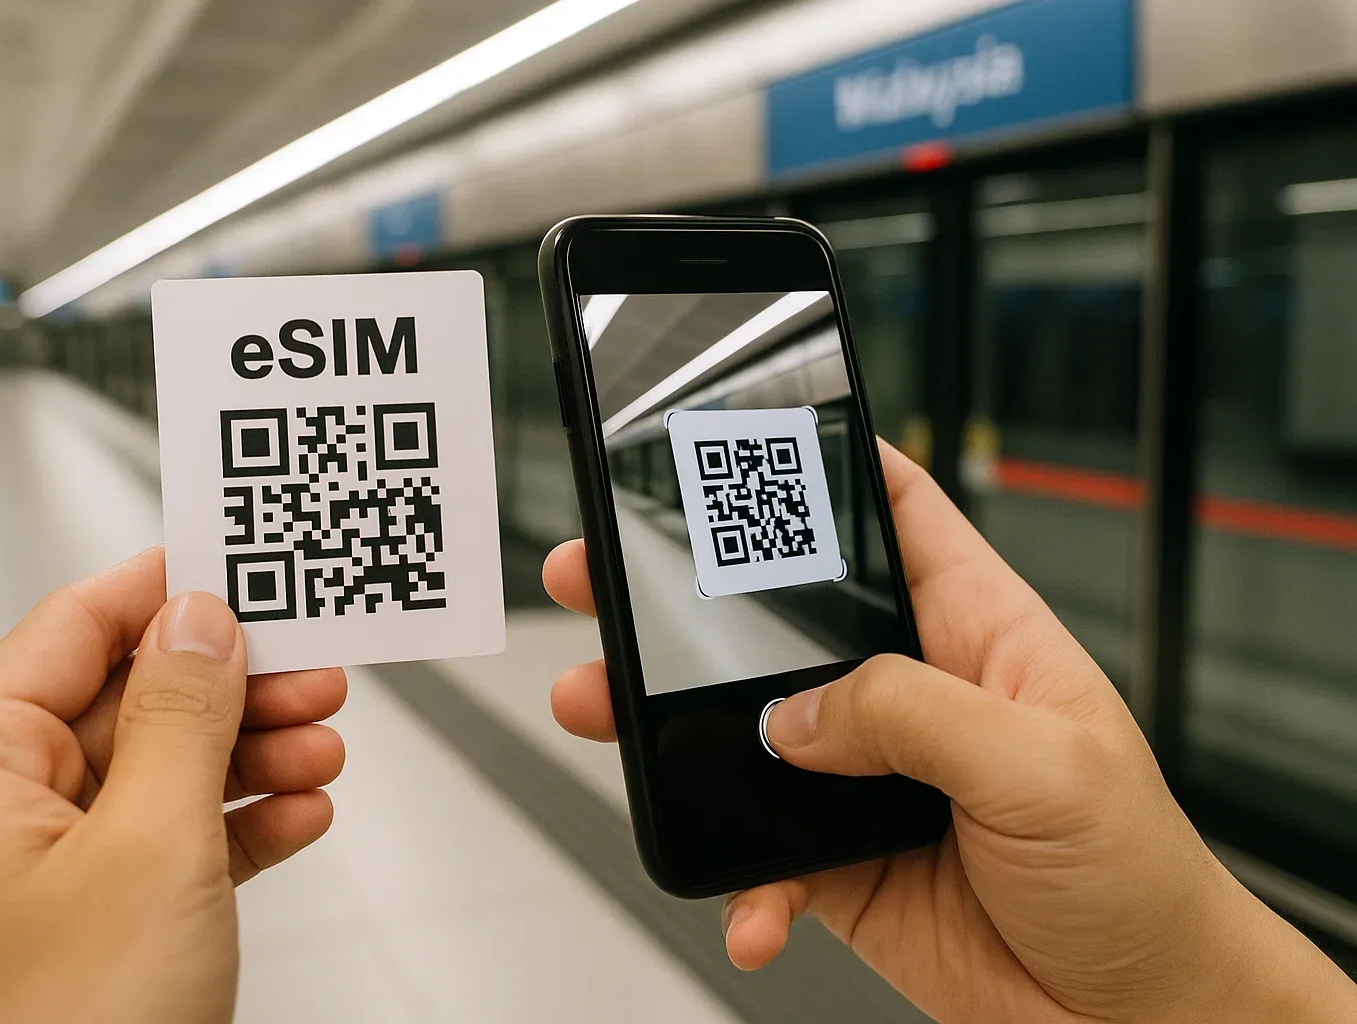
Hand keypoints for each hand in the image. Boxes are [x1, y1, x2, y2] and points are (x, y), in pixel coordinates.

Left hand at [0, 547, 347, 1023]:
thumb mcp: (149, 846)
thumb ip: (185, 715)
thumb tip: (203, 618)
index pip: (76, 626)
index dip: (169, 589)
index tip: (247, 563)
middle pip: (135, 697)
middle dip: (236, 686)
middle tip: (318, 668)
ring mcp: (49, 869)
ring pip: (167, 769)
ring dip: (254, 754)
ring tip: (324, 749)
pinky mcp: (98, 921)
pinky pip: (177, 840)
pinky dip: (244, 823)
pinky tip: (298, 816)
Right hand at [544, 443, 1356, 1022]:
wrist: (1128, 1018)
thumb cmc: (1139, 878)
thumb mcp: (1046, 766)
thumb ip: (914, 714)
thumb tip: (798, 714)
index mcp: (978, 632)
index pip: (897, 515)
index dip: (826, 468)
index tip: (741, 440)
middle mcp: (911, 693)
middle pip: (780, 619)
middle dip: (688, 595)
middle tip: (610, 572)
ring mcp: (864, 776)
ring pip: (742, 729)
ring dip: (666, 728)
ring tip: (603, 709)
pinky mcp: (836, 856)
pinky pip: (756, 850)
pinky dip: (739, 879)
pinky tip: (751, 901)